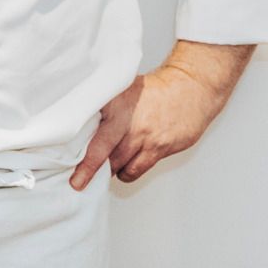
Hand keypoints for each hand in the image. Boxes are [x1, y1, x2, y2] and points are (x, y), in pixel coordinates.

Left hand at [72, 50, 244, 189]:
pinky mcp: (164, 147)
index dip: (85, 164)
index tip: (76, 180)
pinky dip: (131, 171)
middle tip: (82, 178)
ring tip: (109, 168)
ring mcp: (149, 138)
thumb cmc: (154, 90)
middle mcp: (132, 125)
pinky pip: (141, 167)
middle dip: (94, 170)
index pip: (96, 142)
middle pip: (107, 157)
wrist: (191, 87)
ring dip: (114, 171)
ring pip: (124, 166)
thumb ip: (102, 110)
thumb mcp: (121, 91)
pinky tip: (127, 167)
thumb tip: (80, 127)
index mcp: (117, 109)